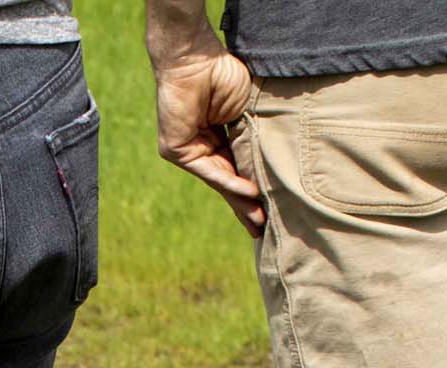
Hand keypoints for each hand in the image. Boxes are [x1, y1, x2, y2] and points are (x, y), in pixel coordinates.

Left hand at [154, 50, 263, 236]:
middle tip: (263, 229)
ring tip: (259, 220)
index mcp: (218, 136)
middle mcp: (201, 146)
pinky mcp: (175, 149)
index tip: (271, 207)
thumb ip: (253, 139)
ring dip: (240, 201)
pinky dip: (229, 181)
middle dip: (246, 205)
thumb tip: (270, 168)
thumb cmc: (224, 75)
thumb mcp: (247, 112)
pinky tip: (248, 194)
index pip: (237, 168)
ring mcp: (187, 149)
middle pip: (227, 181)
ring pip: (218, 180)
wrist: (197, 58)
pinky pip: (208, 170)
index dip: (254, 188)